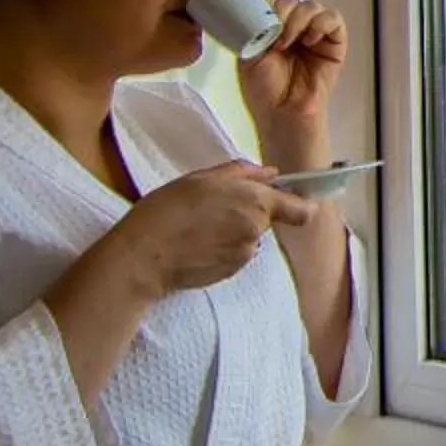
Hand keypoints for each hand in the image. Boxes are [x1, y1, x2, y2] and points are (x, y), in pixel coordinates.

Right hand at [103, 160, 317, 298]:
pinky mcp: (230, 273)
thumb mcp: (203, 178)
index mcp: (255, 201)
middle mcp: (256, 230)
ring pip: (248, 237)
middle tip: (214, 207)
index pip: (300, 209)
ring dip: (233, 231)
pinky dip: (222, 248)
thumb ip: (242, 173)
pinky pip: (234, 254)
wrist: (145, 255)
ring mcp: (244, 254)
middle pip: (266, 220)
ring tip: (200, 227)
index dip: (300, 204)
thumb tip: (271, 174)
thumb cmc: (169, 208)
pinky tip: (197, 244)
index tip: (290, 200)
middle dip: (248, 213)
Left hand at [238, 0, 346, 162]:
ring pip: (312, 5)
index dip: (267, 1)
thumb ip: (251, 28)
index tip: (258, 14)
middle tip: (273, 32)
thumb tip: (257, 7)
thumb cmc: (264, 92)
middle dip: (282, 11)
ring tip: (287, 41)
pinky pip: (334, 20)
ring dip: (298, 18)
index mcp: (272, 29)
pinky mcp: (334, 44)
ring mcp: (315, 35)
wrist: (281, 114)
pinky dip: (321, 24)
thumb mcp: (248, 54)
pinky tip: (308, 39)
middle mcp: (294, 28)